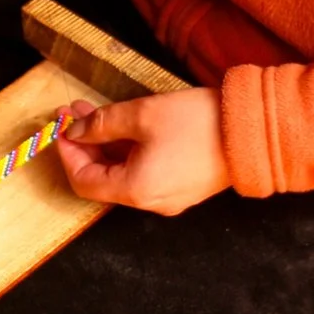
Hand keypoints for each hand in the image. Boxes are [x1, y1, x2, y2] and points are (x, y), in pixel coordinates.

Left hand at [54, 89, 229, 214]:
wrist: (251, 131)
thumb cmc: (197, 123)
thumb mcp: (141, 114)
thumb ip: (102, 124)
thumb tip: (76, 130)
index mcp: (136, 190)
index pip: (84, 180)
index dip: (68, 152)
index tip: (62, 124)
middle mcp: (150, 202)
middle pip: (102, 178)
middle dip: (85, 144)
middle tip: (74, 112)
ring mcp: (169, 196)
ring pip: (123, 173)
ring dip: (105, 144)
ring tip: (93, 111)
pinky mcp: (183, 185)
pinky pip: (144, 172)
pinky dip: (128, 151)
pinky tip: (122, 125)